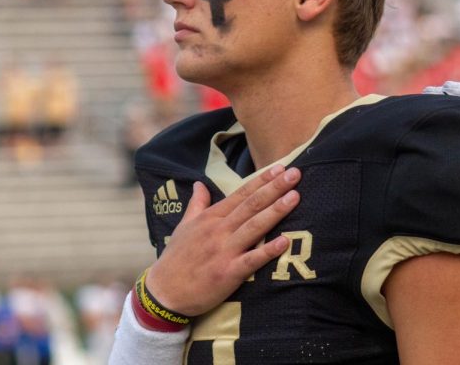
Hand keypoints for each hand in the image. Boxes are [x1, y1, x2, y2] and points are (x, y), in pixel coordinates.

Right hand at [146, 164, 300, 316]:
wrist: (164, 292)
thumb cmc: (175, 258)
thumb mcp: (184, 226)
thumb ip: (197, 204)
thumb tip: (200, 184)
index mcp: (210, 218)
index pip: (240, 194)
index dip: (261, 180)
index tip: (279, 168)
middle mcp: (219, 230)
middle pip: (251, 205)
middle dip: (274, 188)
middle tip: (294, 173)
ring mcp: (224, 251)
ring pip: (254, 227)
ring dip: (275, 211)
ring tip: (294, 196)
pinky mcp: (228, 273)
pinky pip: (252, 260)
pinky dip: (268, 250)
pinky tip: (284, 241)